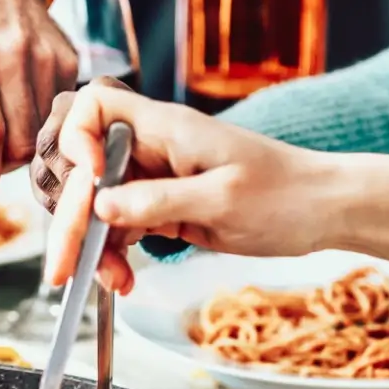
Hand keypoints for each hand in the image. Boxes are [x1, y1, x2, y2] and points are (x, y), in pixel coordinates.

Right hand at [44, 83, 344, 292]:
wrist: (323, 210)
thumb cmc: (285, 194)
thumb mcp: (221, 200)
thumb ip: (158, 201)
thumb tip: (99, 205)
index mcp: (165, 126)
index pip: (93, 107)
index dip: (76, 138)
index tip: (87, 179)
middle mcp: (151, 147)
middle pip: (82, 167)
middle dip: (70, 216)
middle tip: (66, 267)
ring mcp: (154, 177)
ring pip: (96, 205)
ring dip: (92, 245)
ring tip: (112, 282)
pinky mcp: (162, 207)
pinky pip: (120, 227)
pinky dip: (114, 254)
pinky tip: (123, 280)